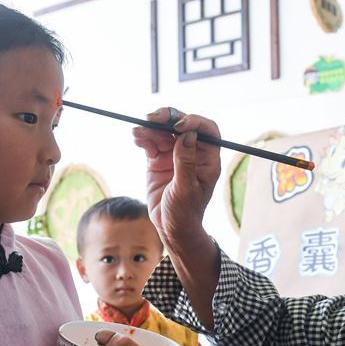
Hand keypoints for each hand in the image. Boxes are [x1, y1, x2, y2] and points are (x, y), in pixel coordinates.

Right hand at [132, 109, 220, 246]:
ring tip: (138, 131)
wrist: (170, 227)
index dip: (194, 122)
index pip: (207, 130)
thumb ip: (186, 162)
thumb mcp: (186, 189)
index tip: (177, 127)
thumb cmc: (185, 213)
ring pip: (164, 131)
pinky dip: (143, 137)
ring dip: (151, 127)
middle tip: (151, 118)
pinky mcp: (158, 160)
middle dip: (168, 118)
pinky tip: (137, 138)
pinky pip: (151, 142)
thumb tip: (188, 134)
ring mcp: (174, 155)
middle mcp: (192, 153)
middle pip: (182, 125)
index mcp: (207, 159)